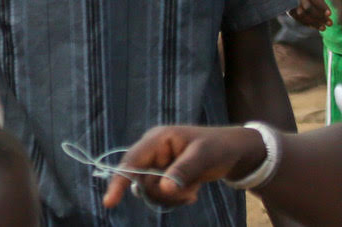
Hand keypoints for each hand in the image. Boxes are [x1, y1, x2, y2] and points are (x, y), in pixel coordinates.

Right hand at [103, 125, 266, 209]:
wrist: (232, 151)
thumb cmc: (217, 147)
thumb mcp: (203, 157)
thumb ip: (182, 171)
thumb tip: (163, 188)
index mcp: (157, 140)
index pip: (131, 161)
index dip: (119, 180)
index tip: (109, 202)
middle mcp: (152, 152)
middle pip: (141, 181)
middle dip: (164, 192)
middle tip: (189, 192)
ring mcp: (157, 164)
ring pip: (151, 191)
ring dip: (172, 197)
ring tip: (193, 191)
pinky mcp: (163, 175)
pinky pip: (161, 194)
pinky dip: (176, 198)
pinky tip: (192, 191)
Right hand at [289, 0, 333, 30]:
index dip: (322, 6)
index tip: (330, 14)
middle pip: (307, 7)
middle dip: (319, 17)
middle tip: (330, 23)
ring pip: (300, 13)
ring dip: (312, 22)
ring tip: (324, 27)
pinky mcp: (286, 2)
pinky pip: (294, 15)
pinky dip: (304, 22)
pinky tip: (314, 26)